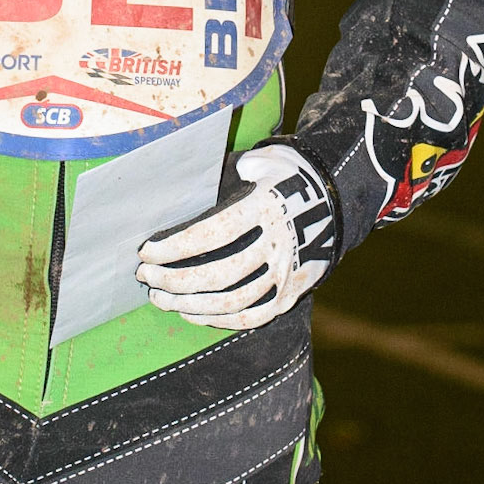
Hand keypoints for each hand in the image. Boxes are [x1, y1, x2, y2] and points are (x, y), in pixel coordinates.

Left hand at [137, 145, 336, 329]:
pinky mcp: (290, 295)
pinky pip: (251, 318)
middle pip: (217, 274)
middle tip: (146, 276)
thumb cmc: (285, 176)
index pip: (211, 235)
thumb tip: (187, 178)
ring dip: (188, 304)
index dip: (174, 247)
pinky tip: (190, 312)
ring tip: (159, 298)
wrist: (337, 198)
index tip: (145, 251)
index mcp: (265, 209)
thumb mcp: (262, 162)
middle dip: (173, 279)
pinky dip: (217, 320)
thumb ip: (228, 170)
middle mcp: (277, 245)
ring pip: (231, 302)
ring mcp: (286, 274)